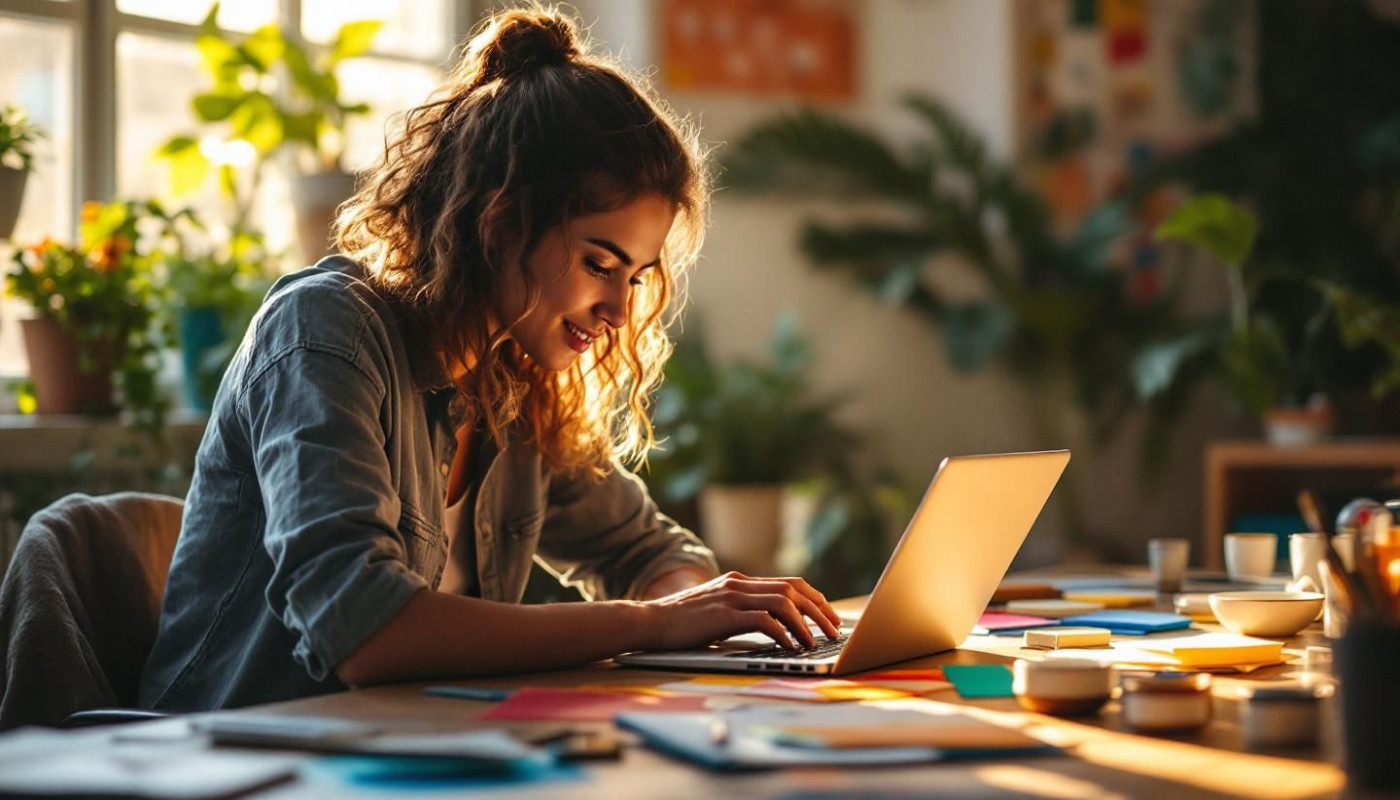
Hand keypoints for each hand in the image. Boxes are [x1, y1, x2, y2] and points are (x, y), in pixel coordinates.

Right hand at [638, 571, 842, 650]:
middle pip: (793, 589)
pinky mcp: (724, 615)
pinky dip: (783, 633)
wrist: (649, 622)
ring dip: (804, 623)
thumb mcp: (716, 611)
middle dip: (819, 610)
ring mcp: (731, 597)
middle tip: (834, 629)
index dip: (814, 598)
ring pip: (783, 602)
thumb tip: (775, 627)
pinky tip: (789, 646)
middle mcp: (739, 584)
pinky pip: (764, 620)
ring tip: (815, 642)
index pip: (789, 582)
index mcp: (740, 581)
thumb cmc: (682, 623)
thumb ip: (741, 611)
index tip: (829, 616)